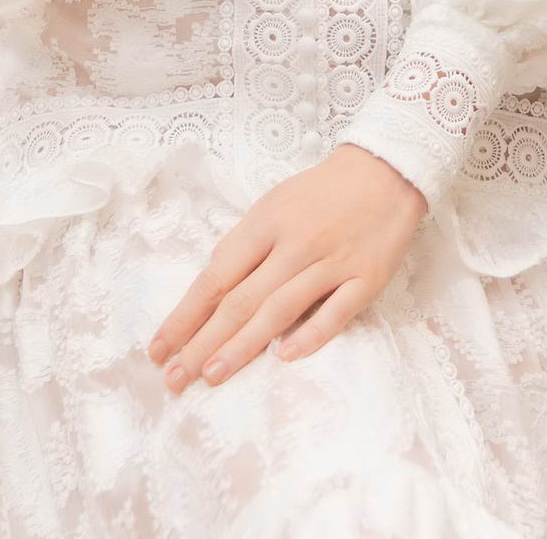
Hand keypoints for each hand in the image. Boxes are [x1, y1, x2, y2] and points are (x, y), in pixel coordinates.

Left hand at [146, 144, 427, 390]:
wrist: (387, 168)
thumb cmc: (322, 191)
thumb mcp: (275, 204)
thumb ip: (247, 246)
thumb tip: (213, 295)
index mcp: (267, 222)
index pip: (217, 276)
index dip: (185, 315)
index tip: (159, 350)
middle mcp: (296, 243)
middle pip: (242, 300)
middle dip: (203, 342)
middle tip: (174, 379)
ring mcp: (333, 262)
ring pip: (280, 310)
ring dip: (243, 346)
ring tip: (212, 376)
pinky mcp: (367, 278)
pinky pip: (336, 313)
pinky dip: (309, 336)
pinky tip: (283, 358)